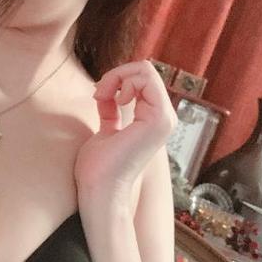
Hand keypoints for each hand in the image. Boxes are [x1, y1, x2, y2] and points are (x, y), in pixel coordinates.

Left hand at [73, 60, 176, 199]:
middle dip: (117, 74)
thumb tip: (107, 94)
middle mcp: (163, 117)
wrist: (100, 190)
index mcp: (152, 119)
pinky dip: (123, 80)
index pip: (142, 78)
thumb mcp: (106, 129)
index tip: (97, 95)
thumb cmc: (99, 167)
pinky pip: (146, 78)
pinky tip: (111, 98)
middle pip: (145, 71)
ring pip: (146, 71)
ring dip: (117, 76)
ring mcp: (164, 118)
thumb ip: (111, 110)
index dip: (117, 78)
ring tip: (101, 95)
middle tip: (98, 93)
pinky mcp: (159, 119)